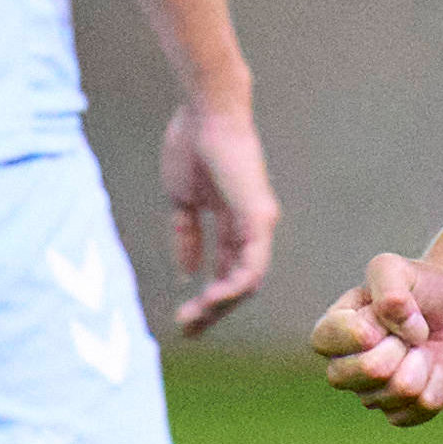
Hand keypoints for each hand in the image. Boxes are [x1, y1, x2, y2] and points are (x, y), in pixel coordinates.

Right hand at [160, 102, 277, 333]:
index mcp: (235, 222)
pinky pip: (252, 266)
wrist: (204, 113)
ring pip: (248, 281)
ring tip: (194, 320)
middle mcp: (253, 227)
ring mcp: (260, 224)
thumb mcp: (183, 202)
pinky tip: (213, 301)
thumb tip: (188, 274)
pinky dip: (233, 287)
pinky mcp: (259, 218)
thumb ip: (187, 238)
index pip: (227, 270)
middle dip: (213, 310)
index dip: (208, 297)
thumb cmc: (191, 146)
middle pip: (239, 282)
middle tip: (188, 330)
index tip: (184, 317)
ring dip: (220, 305)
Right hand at [308, 252, 442, 424]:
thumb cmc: (418, 285)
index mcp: (330, 332)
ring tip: (420, 346)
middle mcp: (343, 369)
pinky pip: (419, 409)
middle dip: (399, 345)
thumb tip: (400, 326)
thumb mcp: (397, 268)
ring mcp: (370, 394)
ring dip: (421, 362)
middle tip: (409, 332)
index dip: (368, 326)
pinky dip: (436, 383)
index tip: (388, 310)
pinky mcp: (400, 413)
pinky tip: (430, 367)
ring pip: (397, 392)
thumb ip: (389, 287)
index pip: (329, 340)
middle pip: (368, 371)